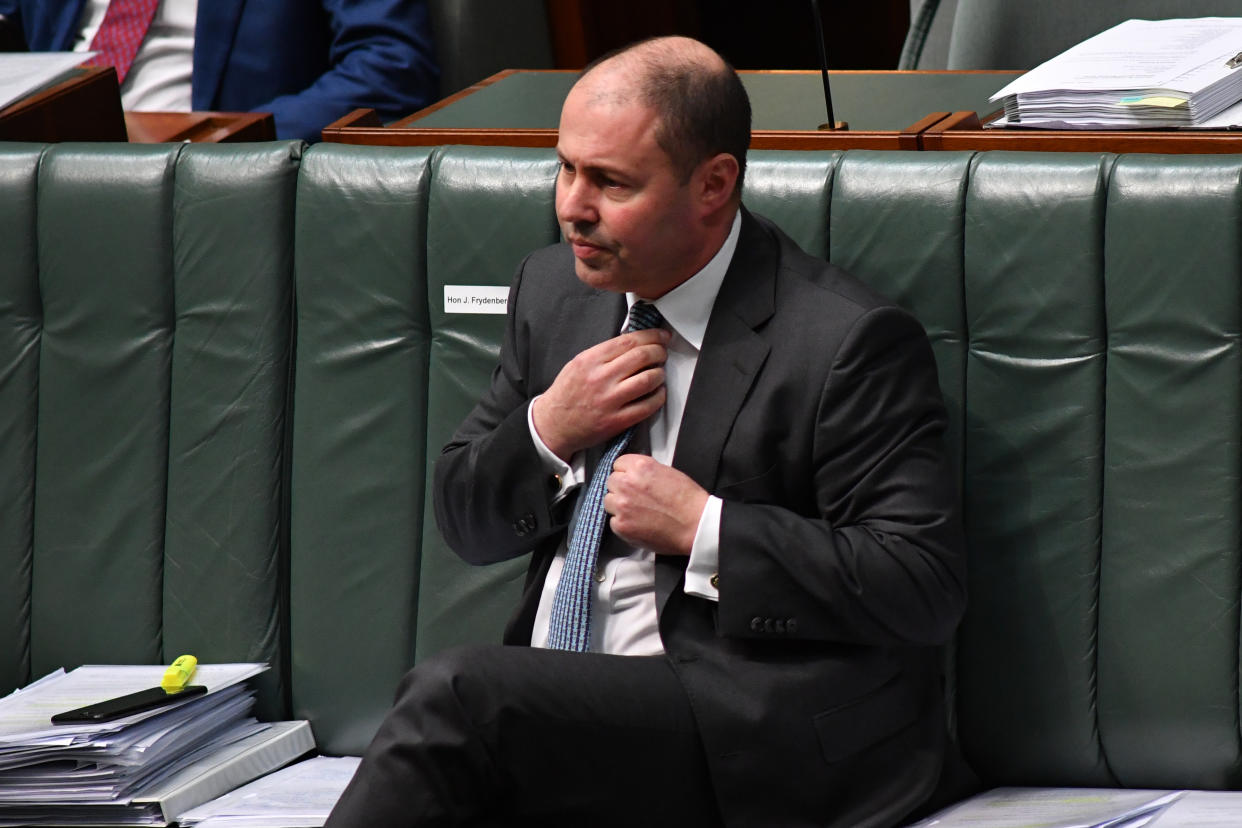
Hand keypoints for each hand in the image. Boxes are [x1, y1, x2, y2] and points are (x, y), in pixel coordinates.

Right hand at [531, 329, 669, 460]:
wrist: (554, 424)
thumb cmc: (567, 394)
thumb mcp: (579, 363)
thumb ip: (604, 353)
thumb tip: (634, 343)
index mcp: (590, 360)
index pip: (629, 340)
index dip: (651, 336)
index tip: (661, 336)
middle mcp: (601, 378)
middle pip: (642, 356)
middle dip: (659, 351)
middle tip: (662, 353)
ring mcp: (610, 400)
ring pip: (648, 379)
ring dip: (660, 373)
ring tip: (659, 372)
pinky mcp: (617, 421)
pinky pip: (647, 406)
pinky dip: (658, 396)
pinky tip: (657, 392)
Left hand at [604, 454, 708, 556]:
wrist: (696, 525)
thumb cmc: (688, 501)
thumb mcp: (668, 472)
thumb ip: (646, 470)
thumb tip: (634, 473)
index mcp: (640, 467)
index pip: (618, 464)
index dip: (626, 472)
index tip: (631, 479)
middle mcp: (628, 484)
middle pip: (611, 482)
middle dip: (621, 488)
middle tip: (635, 497)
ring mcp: (622, 505)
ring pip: (609, 501)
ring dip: (619, 505)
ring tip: (637, 511)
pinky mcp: (622, 525)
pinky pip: (613, 521)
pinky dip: (623, 523)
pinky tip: (638, 524)